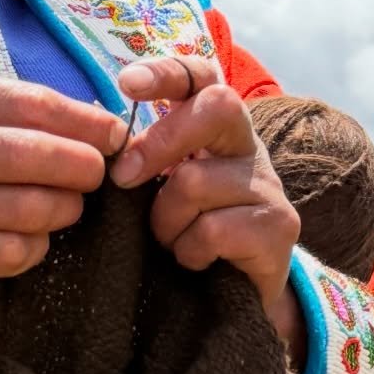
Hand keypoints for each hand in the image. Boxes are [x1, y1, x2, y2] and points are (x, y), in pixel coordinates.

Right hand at [0, 73, 126, 298]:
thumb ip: (4, 106)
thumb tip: (91, 120)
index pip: (31, 106)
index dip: (85, 121)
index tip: (115, 133)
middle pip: (37, 158)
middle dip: (85, 167)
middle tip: (97, 174)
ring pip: (32, 211)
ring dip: (66, 209)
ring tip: (66, 204)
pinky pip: (12, 254)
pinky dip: (36, 245)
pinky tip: (31, 235)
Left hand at [110, 58, 305, 364]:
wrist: (236, 301)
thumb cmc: (188, 237)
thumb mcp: (161, 191)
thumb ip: (140, 161)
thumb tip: (94, 143)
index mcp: (217, 129)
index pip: (202, 77)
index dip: (167, 72)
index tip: (126, 85)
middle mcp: (249, 147)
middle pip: (217, 106)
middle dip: (159, 141)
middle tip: (124, 179)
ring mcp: (269, 186)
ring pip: (195, 181)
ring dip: (166, 221)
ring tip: (170, 241)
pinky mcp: (279, 227)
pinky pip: (212, 230)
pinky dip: (189, 251)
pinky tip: (194, 260)